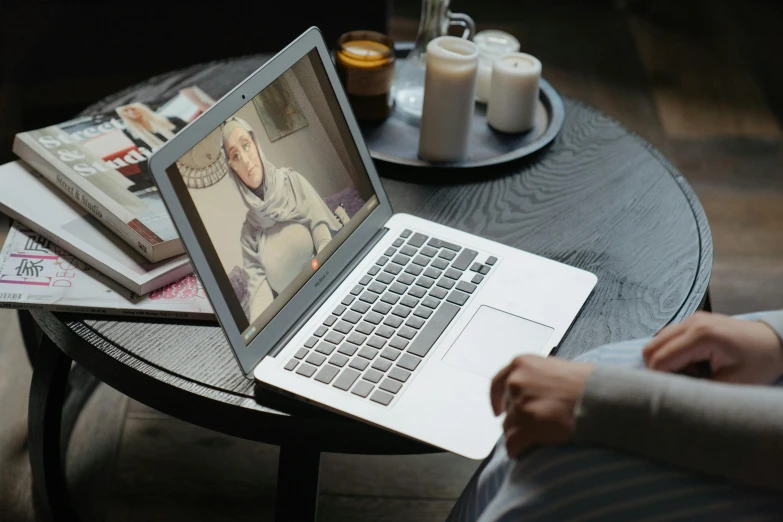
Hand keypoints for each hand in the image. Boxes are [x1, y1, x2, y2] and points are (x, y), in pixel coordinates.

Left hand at [490, 355, 593, 457]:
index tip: (498, 411)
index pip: (497, 383)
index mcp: (520, 364)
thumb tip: (524, 392)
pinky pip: (511, 445)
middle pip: (506, 409)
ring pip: (507, 428)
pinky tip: (525, 451)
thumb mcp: (553, 367)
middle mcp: (515, 382)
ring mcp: (520, 405)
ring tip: (538, 436)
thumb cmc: (585, 383)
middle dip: (517, 418)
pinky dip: (517, 450)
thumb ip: (533, 377)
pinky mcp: (527, 427)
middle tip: (534, 424)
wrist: (600, 397)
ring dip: (519, 434)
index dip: (496, 400)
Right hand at [643, 311, 782, 384]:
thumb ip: (698, 388)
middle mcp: (691, 322)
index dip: (657, 378)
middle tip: (676, 384)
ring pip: (657, 341)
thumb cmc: (758, 363)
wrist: (774, 341)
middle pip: (651, 346)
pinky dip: (672, 352)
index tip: (667, 393)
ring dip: (664, 360)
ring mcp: (691, 318)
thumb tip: (672, 392)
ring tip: (689, 372)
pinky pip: (668, 337)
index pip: (661, 358)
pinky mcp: (693, 320)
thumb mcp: (732, 383)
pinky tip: (692, 362)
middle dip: (656, 369)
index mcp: (701, 336)